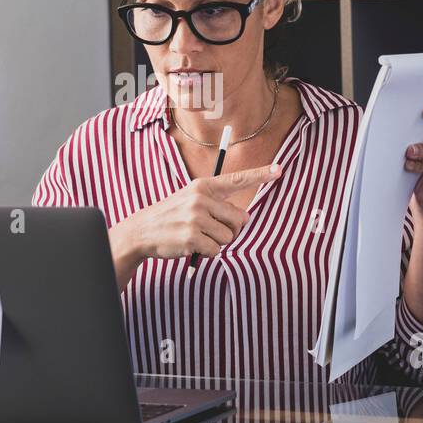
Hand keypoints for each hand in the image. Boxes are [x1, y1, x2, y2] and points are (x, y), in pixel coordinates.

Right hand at [109, 163, 281, 273]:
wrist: (142, 230)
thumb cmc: (172, 216)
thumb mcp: (191, 200)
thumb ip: (218, 204)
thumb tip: (245, 218)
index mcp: (203, 186)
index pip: (237, 179)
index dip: (260, 174)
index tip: (279, 169)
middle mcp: (201, 198)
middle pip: (239, 219)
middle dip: (229, 230)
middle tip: (207, 229)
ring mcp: (196, 217)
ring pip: (228, 237)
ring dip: (215, 242)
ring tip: (196, 236)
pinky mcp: (192, 237)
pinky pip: (216, 250)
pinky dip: (206, 253)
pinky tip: (191, 245)